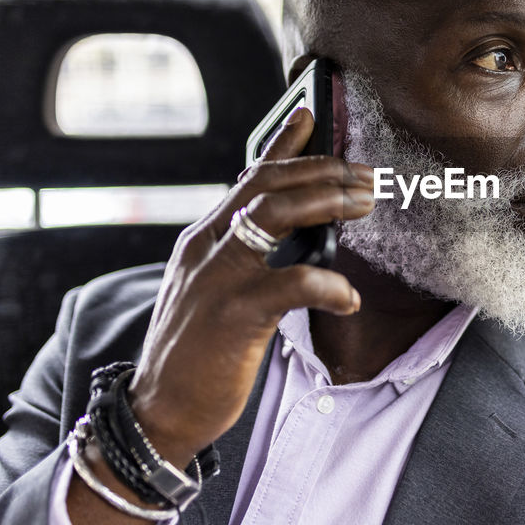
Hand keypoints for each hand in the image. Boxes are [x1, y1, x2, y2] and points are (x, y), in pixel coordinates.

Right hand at [127, 107, 373, 465]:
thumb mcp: (214, 290)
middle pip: (267, 184)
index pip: (247, 177)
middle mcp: (205, 246)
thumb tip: (296, 229)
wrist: (158, 410)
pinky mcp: (234, 315)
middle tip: (366, 176)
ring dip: (327, 202)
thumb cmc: (197, 353)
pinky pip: (291, 284)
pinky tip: (349, 297)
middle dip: (322, 171)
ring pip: (275, 215)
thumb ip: (244, 255)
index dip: (282, 144)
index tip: (311, 113)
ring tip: (364, 205)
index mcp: (202, 238)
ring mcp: (217, 277)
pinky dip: (327, 284)